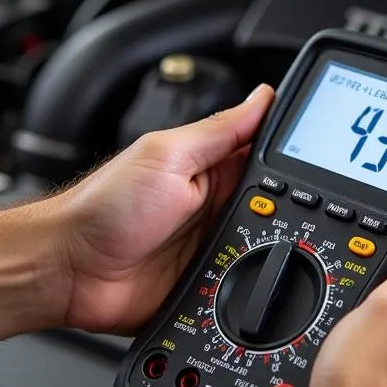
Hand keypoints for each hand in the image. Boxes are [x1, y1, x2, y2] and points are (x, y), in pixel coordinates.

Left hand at [57, 83, 275, 333]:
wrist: (67, 271)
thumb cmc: (103, 206)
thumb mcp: (166, 155)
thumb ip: (218, 131)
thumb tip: (263, 97)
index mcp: (210, 165)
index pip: (267, 154)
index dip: (294, 155)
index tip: (319, 159)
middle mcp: (215, 204)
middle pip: (276, 206)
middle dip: (291, 211)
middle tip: (289, 214)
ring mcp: (211, 246)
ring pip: (266, 249)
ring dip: (272, 251)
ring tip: (270, 250)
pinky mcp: (205, 285)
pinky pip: (241, 287)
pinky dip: (251, 288)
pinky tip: (257, 286)